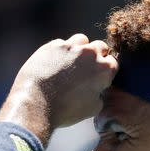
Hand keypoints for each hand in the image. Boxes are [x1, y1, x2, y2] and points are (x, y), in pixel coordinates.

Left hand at [0, 34, 117, 139]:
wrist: (36, 104)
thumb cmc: (66, 110)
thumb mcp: (93, 108)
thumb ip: (101, 93)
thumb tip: (98, 88)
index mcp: (104, 69)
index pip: (113, 62)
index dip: (107, 70)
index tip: (99, 77)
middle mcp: (89, 54)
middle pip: (100, 47)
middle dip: (96, 56)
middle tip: (86, 70)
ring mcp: (70, 47)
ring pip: (81, 41)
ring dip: (80, 49)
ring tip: (71, 64)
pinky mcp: (52, 46)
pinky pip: (62, 44)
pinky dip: (61, 52)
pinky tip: (54, 65)